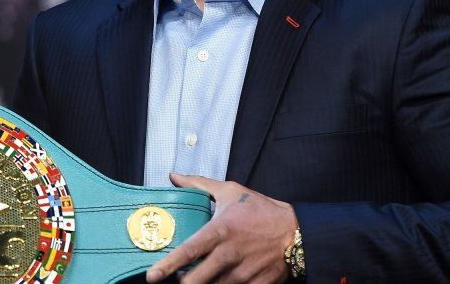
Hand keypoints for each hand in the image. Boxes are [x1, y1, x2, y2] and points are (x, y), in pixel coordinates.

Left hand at [146, 174, 295, 283]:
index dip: (168, 266)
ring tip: (199, 277)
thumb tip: (174, 176)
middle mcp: (229, 255)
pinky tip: (220, 280)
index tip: (153, 276)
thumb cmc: (261, 211)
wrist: (296, 232)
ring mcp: (242, 274)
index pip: (189, 251)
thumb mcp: (230, 191)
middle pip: (196, 280)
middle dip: (183, 283)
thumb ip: (199, 185)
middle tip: (178, 279)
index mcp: (220, 232)